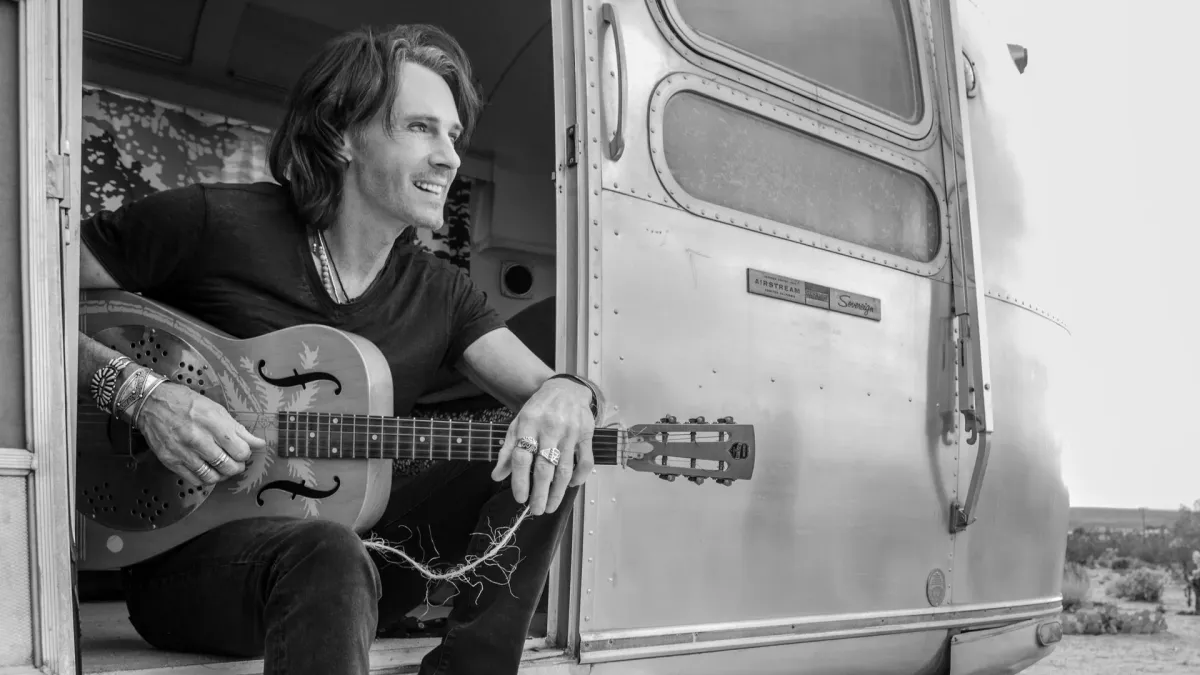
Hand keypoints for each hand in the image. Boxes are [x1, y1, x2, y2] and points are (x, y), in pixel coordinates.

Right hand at [135, 381, 266, 486]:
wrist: (151, 403)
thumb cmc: (186, 403)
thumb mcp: (216, 410)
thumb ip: (239, 429)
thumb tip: (259, 443)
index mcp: (212, 423)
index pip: (240, 451)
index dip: (245, 453)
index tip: (242, 450)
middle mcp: (198, 439)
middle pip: (229, 467)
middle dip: (236, 466)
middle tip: (234, 460)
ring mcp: (183, 452)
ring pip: (213, 477)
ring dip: (222, 474)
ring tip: (221, 466)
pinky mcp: (171, 461)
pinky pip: (195, 480)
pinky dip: (205, 478)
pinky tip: (206, 469)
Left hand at [492, 378, 595, 514]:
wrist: (564, 390)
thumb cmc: (538, 410)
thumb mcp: (517, 424)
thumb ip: (507, 450)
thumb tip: (497, 477)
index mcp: (528, 424)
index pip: (522, 457)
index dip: (520, 480)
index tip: (519, 498)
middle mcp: (550, 428)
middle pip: (544, 467)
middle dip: (540, 493)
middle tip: (536, 510)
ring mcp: (570, 432)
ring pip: (564, 468)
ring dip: (558, 492)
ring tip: (550, 507)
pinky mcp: (586, 435)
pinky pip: (585, 461)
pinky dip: (579, 477)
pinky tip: (570, 486)